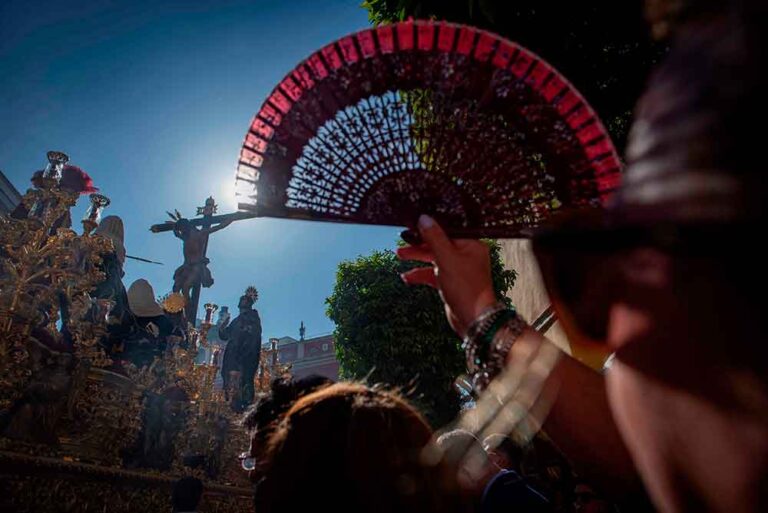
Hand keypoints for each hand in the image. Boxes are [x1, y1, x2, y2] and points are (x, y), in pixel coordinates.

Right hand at [397, 215, 497, 336]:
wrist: (474, 320)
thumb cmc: (466, 288)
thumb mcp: (447, 259)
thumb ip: (434, 238)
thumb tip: (423, 218)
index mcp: (471, 244)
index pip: (448, 230)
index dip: (430, 227)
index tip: (413, 224)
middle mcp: (466, 254)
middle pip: (439, 243)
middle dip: (420, 244)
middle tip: (402, 241)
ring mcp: (459, 269)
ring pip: (434, 258)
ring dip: (417, 257)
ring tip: (399, 255)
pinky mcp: (451, 282)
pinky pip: (433, 274)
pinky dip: (420, 274)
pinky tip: (406, 277)